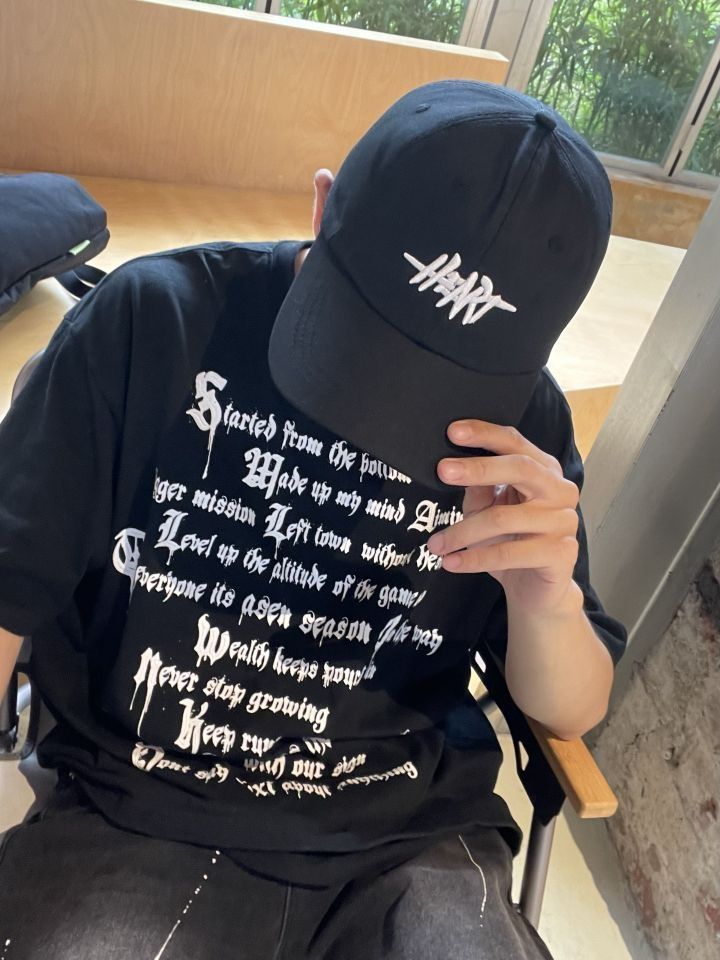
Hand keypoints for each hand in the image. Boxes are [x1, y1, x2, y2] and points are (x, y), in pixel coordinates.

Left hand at [426, 419, 580, 617]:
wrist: (536, 590)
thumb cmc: (512, 542)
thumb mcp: (489, 509)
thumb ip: (479, 487)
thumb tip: (453, 464)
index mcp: (544, 471)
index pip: (515, 443)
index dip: (485, 434)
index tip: (453, 432)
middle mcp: (560, 490)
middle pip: (520, 469)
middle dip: (478, 468)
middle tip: (442, 470)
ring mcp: (564, 521)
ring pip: (504, 518)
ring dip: (463, 531)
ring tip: (435, 544)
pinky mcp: (560, 553)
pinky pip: (510, 554)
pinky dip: (475, 559)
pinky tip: (452, 563)